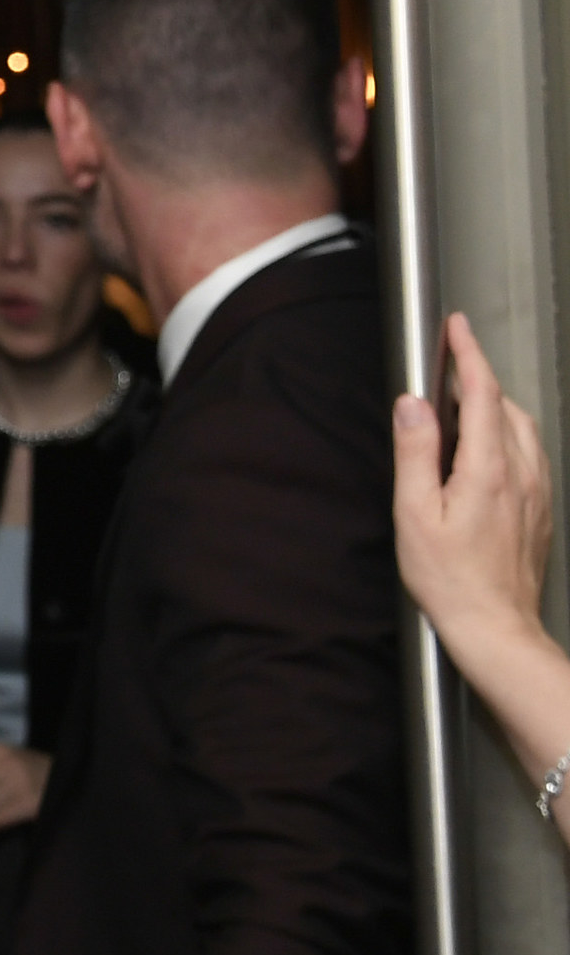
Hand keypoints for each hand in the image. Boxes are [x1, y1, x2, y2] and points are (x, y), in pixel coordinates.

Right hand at [396, 312, 553, 669]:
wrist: (495, 626)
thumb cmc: (449, 579)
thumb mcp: (414, 514)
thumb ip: (416, 453)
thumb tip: (413, 405)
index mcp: (489, 470)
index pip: (484, 394)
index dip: (470, 355)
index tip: (458, 328)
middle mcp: (523, 473)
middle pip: (506, 405)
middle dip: (479, 380)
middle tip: (446, 372)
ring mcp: (538, 490)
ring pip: (522, 427)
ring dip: (494, 407)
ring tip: (460, 409)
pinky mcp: (542, 507)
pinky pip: (530, 453)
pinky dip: (507, 434)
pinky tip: (484, 450)